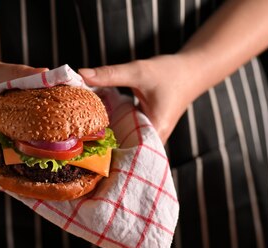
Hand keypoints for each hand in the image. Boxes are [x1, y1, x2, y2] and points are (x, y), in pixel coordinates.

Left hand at [78, 55, 199, 144]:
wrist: (192, 71)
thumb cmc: (170, 72)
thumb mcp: (138, 71)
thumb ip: (110, 74)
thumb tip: (81, 73)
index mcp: (155, 131)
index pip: (128, 152)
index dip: (106, 156)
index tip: (84, 156)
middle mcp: (153, 139)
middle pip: (123, 151)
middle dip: (101, 150)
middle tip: (75, 149)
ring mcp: (150, 136)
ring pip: (124, 144)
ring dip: (105, 140)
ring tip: (80, 142)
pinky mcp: (146, 130)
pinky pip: (126, 135)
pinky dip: (112, 131)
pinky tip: (94, 128)